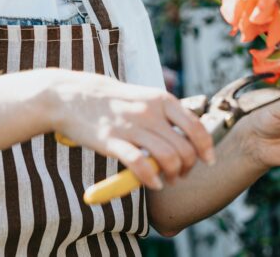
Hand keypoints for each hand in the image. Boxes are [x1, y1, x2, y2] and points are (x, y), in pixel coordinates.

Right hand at [43, 69, 214, 189]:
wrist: (71, 95)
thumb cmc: (111, 101)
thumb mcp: (143, 98)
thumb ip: (165, 115)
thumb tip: (190, 138)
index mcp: (160, 99)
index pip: (196, 127)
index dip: (206, 148)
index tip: (208, 161)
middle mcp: (149, 112)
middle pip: (184, 148)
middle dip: (187, 167)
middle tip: (180, 174)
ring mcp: (131, 126)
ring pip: (168, 158)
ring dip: (173, 175)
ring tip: (167, 180)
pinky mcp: (111, 141)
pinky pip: (140, 165)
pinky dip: (151, 179)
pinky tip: (153, 183)